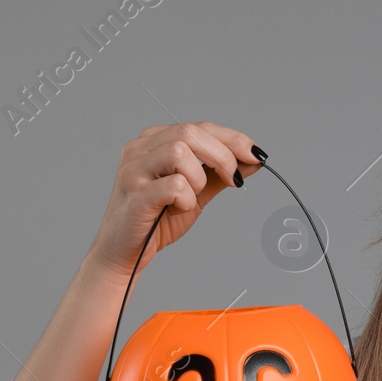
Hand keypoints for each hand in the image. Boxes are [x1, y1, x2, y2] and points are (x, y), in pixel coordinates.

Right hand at [84, 122, 265, 280]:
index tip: (256, 154)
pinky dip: (187, 199)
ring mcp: (134, 170)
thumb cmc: (157, 220)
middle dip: (223, 155)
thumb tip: (252, 161)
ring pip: (180, 153)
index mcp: (154, 141)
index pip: (199, 127)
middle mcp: (140, 149)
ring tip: (192, 198)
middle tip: (236, 180)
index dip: (232, 138)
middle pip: (190, 132)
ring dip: (199, 178)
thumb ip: (220, 175)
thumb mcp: (196, 192)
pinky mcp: (135, 194)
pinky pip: (174, 185)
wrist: (126, 253)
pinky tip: (178, 209)